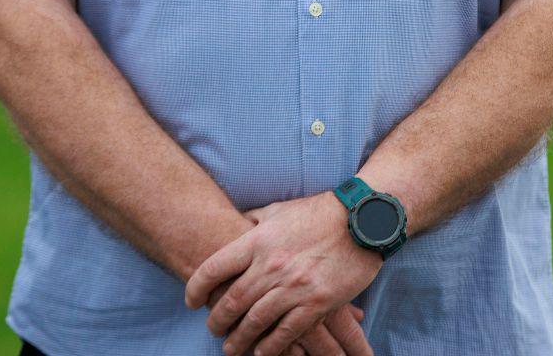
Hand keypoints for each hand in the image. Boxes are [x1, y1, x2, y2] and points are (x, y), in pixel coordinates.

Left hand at [185, 194, 381, 355]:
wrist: (362, 220)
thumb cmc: (317, 213)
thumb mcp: (277, 211)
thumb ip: (253, 221)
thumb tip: (236, 223)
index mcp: (256, 241)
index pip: (214, 268)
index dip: (196, 288)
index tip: (191, 302)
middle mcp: (271, 265)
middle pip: (233, 299)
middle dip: (218, 319)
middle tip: (212, 329)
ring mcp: (294, 286)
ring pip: (257, 320)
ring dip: (241, 338)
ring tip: (231, 347)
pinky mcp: (318, 303)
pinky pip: (289, 331)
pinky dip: (273, 345)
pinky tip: (262, 353)